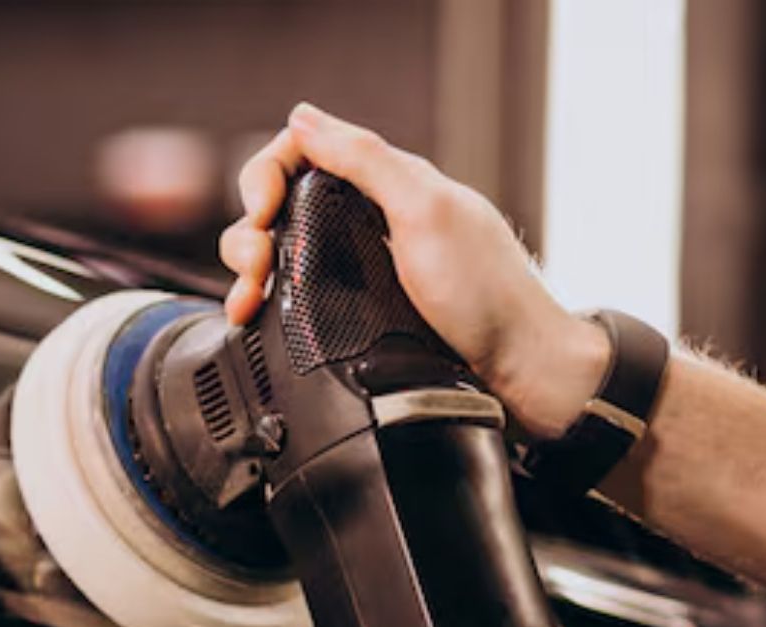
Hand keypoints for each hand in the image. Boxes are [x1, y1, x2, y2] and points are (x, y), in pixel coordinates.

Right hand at [221, 103, 609, 438]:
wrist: (517, 370)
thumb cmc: (486, 295)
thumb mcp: (425, 212)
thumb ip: (366, 161)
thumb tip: (304, 118)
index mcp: (386, 183)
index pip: (302, 153)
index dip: (268, 175)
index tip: (264, 211)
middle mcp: (368, 219)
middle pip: (280, 204)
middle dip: (250, 230)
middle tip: (257, 266)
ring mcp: (358, 266)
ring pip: (280, 250)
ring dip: (248, 268)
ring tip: (248, 298)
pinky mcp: (353, 310)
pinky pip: (293, 293)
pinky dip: (264, 300)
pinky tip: (253, 315)